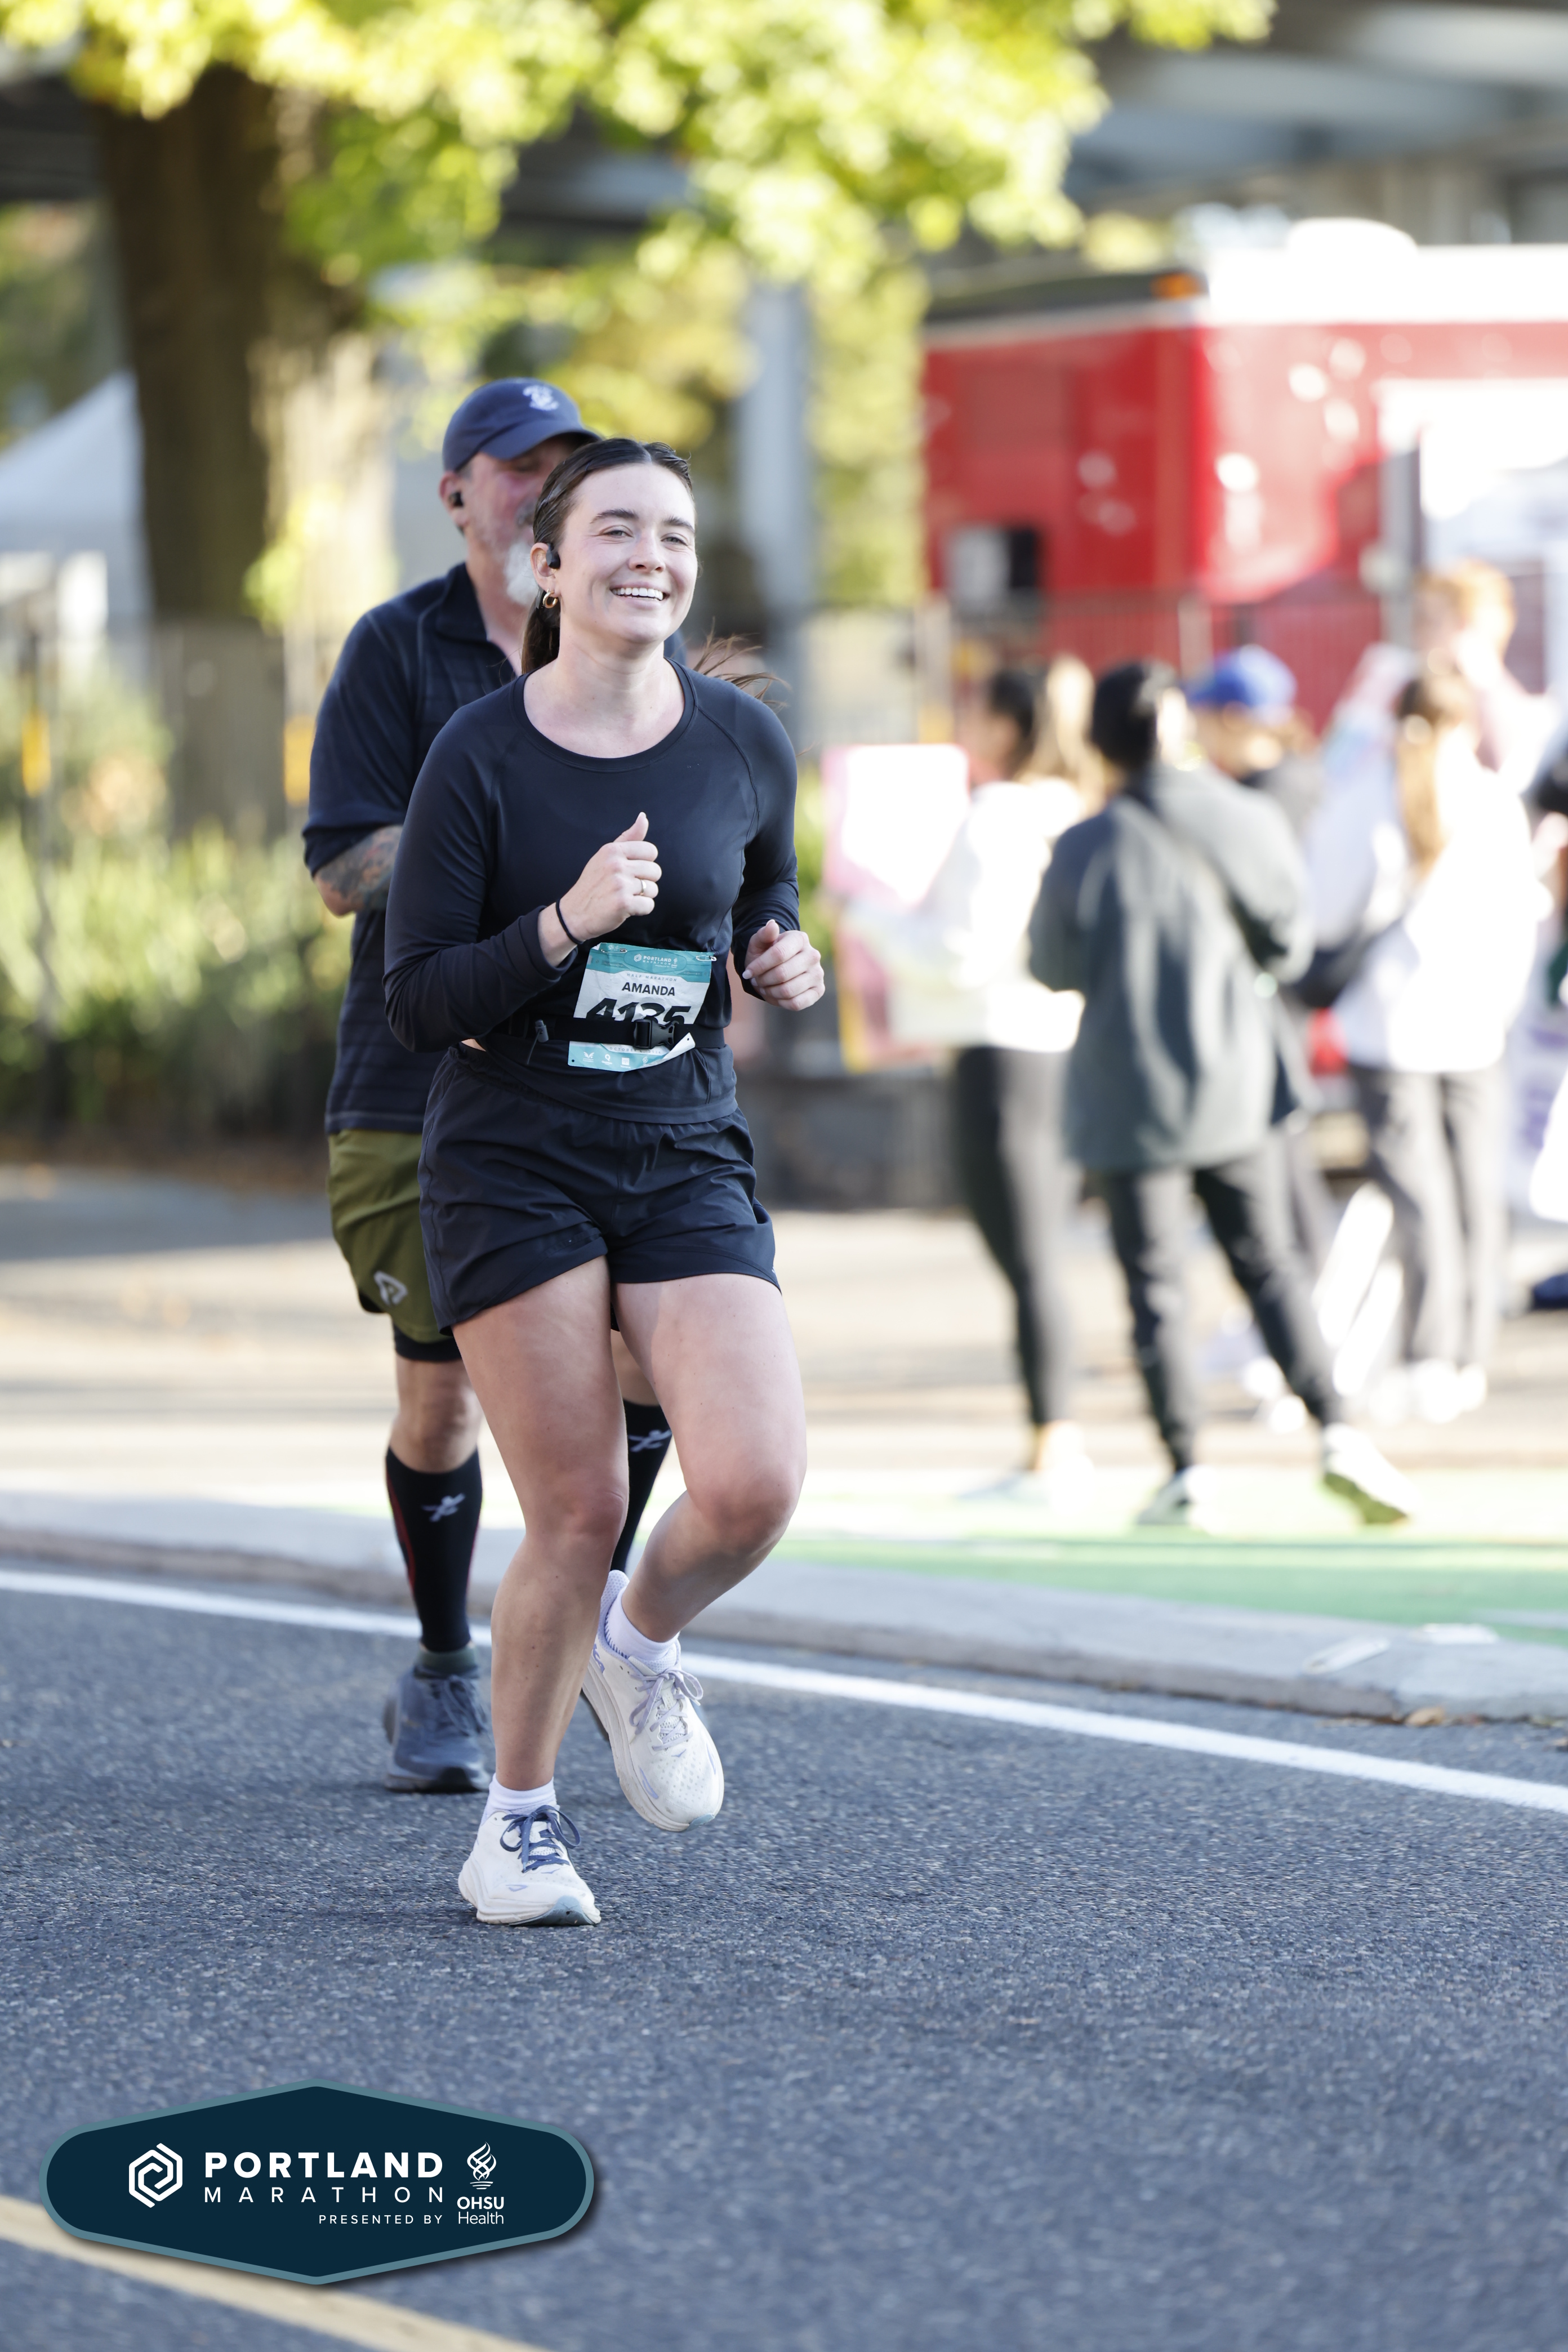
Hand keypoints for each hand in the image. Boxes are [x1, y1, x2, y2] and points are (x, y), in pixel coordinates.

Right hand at [540, 814, 660, 963]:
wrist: (574, 913)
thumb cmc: (592, 885)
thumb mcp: (605, 856)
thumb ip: (628, 838)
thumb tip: (643, 817)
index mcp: (612, 850)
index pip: (651, 851)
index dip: (645, 864)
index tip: (631, 871)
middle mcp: (616, 864)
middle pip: (655, 871)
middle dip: (646, 881)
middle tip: (627, 887)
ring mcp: (619, 884)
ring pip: (653, 889)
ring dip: (643, 896)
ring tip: (625, 897)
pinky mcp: (623, 903)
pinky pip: (649, 905)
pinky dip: (641, 910)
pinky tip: (626, 908)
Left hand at [743, 921, 824, 1009]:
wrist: (778, 968)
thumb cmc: (766, 954)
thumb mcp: (759, 943)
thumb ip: (764, 934)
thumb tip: (772, 924)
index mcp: (800, 939)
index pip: (778, 954)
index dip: (759, 966)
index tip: (747, 973)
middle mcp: (813, 955)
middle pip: (782, 974)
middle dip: (763, 980)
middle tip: (757, 980)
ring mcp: (818, 973)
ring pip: (788, 990)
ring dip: (770, 991)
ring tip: (765, 986)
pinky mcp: (818, 990)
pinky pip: (796, 1003)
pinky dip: (781, 1002)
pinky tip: (776, 995)